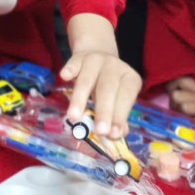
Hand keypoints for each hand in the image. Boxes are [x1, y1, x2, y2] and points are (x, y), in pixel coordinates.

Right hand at [60, 13, 139, 139]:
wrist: (97, 58)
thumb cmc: (109, 87)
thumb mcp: (117, 99)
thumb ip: (118, 117)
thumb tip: (116, 136)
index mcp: (130, 79)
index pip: (126, 97)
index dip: (120, 116)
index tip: (113, 135)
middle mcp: (115, 67)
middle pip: (108, 89)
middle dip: (104, 111)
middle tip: (99, 131)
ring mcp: (96, 60)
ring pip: (87, 79)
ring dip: (80, 98)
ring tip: (74, 117)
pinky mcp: (78, 58)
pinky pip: (73, 63)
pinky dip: (70, 70)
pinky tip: (64, 77)